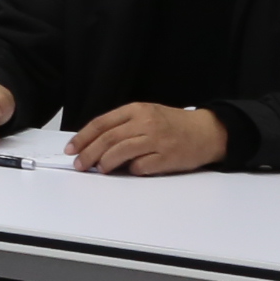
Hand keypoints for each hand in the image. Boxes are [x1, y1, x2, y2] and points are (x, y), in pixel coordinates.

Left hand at [69, 103, 227, 175]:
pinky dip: (130, 170)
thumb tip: (94, 145)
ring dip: (105, 163)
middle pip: (108, 138)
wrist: (207, 132)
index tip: (71, 149)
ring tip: (99, 169)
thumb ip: (123, 126)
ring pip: (121, 151)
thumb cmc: (173, 124)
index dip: (83, 137)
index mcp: (137, 109)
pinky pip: (141, 166)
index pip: (102, 123)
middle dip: (88, 153)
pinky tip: (128, 171)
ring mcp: (157, 139)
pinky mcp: (167, 157)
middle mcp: (145, 122)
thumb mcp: (147, 115)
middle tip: (79, 165)